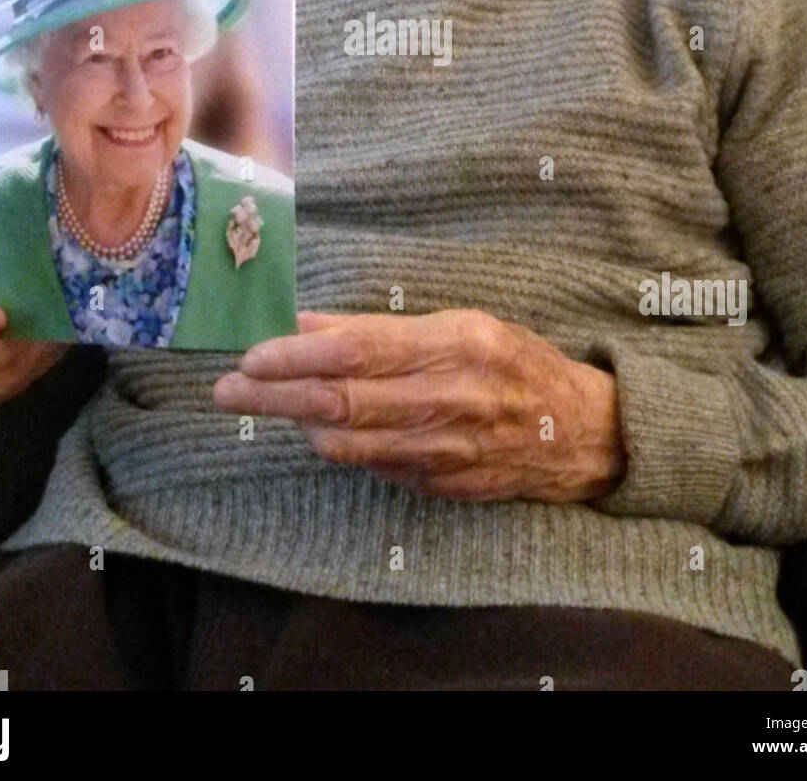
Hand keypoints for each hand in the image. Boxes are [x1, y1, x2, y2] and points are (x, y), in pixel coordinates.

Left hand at [213, 308, 626, 501]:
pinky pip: (374, 468)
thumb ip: (381, 328)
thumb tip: (308, 321)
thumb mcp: (460, 324)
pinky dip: (339, 448)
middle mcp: (450, 399)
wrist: (580, 433)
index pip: (358, 350)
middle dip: (273, 395)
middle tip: (226, 390)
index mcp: (456, 344)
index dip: (297, 354)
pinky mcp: (443, 486)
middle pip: (341, 400)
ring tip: (263, 404)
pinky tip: (319, 430)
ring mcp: (446, 450)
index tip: (252, 354)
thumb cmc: (516, 363)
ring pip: (349, 442)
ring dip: (298, 424)